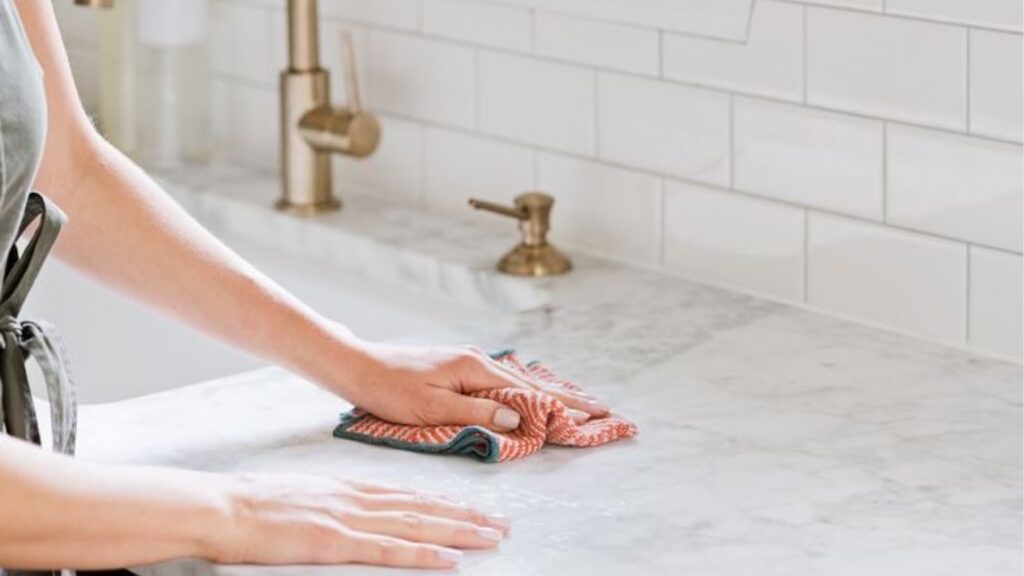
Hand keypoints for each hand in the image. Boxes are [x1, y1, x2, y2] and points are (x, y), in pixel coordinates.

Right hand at [210, 473, 509, 567]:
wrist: (225, 506)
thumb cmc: (256, 504)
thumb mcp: (306, 494)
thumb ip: (337, 502)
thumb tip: (359, 510)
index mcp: (350, 488)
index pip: (410, 495)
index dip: (447, 503)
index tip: (475, 508)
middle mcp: (358, 499)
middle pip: (423, 507)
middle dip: (466, 516)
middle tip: (502, 523)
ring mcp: (349, 519)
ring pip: (416, 525)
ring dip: (458, 532)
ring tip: (490, 537)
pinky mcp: (335, 542)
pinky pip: (387, 551)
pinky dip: (422, 555)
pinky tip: (448, 560)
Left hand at [317, 340, 608, 431]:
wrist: (360, 366)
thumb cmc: (391, 389)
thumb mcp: (432, 407)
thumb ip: (477, 412)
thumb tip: (517, 419)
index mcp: (475, 367)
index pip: (530, 391)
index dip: (563, 405)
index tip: (595, 415)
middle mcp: (478, 360)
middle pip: (532, 383)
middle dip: (567, 397)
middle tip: (602, 410)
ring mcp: (470, 361)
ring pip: (520, 380)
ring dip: (551, 393)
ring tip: (579, 404)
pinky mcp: (461, 367)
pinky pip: (505, 380)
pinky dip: (528, 389)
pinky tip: (535, 393)